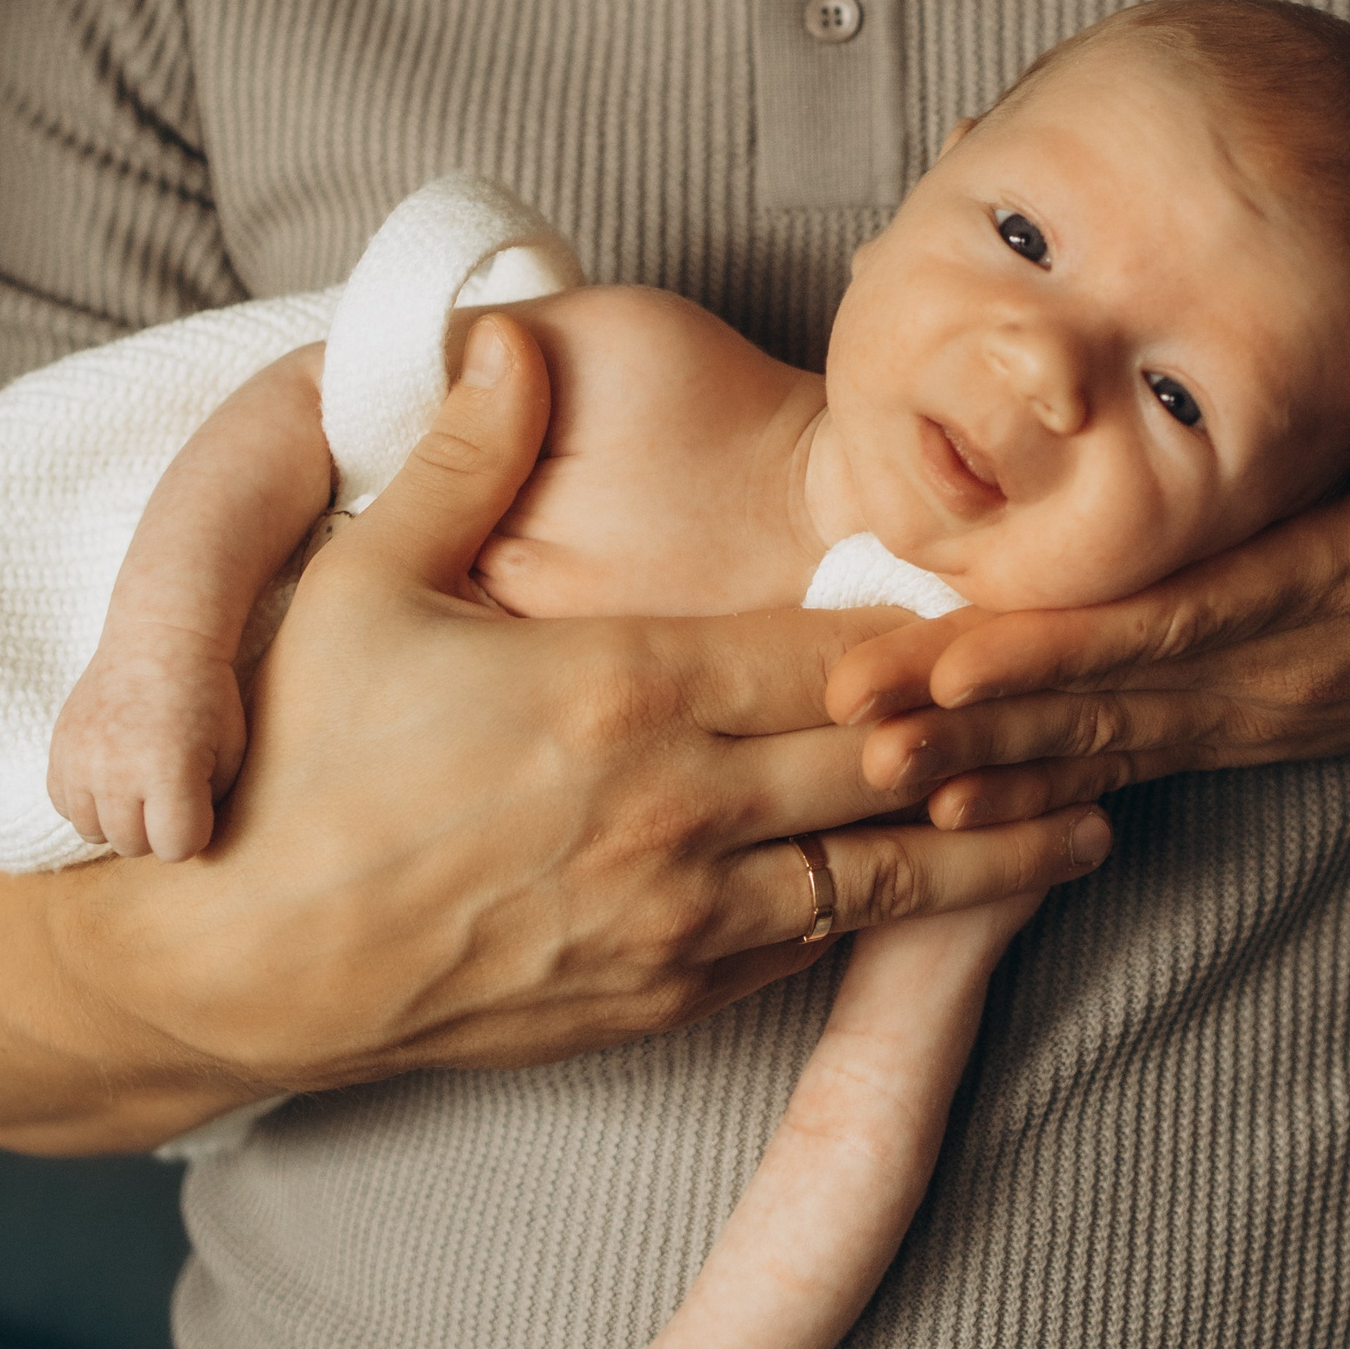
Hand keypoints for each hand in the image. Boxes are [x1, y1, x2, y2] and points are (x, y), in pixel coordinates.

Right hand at [0, 316, 1115, 1151]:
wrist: (233, 964)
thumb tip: (508, 347)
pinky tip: (925, 918)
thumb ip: (454, 464)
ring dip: (986, 858)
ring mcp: (671, 922)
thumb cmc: (289, 767)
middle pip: (888, 773)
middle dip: (1008, 752)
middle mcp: (676, 813)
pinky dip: (876, 932)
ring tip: (1084, 842)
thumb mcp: (354, 586)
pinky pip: (796, 960)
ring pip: (873, 884)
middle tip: (1117, 734)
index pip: (835, 657)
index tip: (1033, 629)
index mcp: (624, 694)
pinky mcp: (646, 1001)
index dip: (948, 643)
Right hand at [48, 628, 248, 860]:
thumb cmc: (207, 699)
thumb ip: (211, 804)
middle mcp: (116, 771)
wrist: (158, 642)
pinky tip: (111, 778)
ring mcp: (80, 761)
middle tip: (170, 794)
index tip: (199, 804)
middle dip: (156, 830)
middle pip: (132, 846)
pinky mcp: (58, 751)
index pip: (175, 848)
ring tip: (140, 788)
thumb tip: (184, 843)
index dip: (193, 832)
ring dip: (119, 820)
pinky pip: (65, 807)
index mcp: (167, 771)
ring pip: (94, 832)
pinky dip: (88, 802)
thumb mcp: (231, 753)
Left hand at [826, 338, 1349, 824]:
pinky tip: (948, 816)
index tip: (962, 660)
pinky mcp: (1217, 736)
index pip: (1176, 626)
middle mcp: (1265, 673)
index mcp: (1324, 590)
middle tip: (856, 708)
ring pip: (1091, 745)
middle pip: (1101, 695)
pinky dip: (1032, 796)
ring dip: (978, 759)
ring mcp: (1236, 717)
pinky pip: (1114, 774)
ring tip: (869, 765)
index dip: (1067, 649)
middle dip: (974, 707)